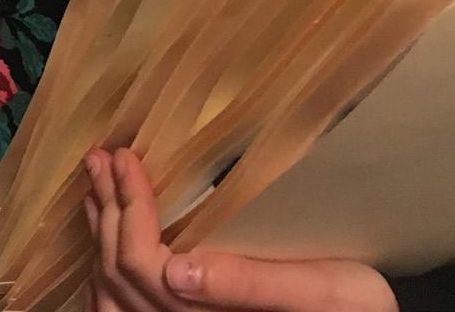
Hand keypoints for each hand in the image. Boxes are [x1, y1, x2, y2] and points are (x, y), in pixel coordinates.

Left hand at [82, 148, 397, 311]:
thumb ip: (254, 284)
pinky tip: (109, 241)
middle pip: (121, 278)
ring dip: (101, 239)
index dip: (131, 209)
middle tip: (100, 159)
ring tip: (97, 190)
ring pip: (113, 300)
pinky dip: (107, 276)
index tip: (126, 157)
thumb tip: (179, 269)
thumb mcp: (326, 292)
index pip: (146, 266)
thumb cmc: (357, 311)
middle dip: (108, 212)